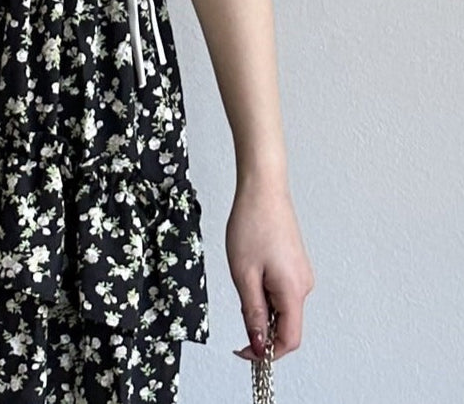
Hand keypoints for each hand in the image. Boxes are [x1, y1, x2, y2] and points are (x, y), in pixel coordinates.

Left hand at [225, 179, 313, 362]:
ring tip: (242, 273)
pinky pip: (281, 290)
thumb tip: (259, 346)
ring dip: (260, 303)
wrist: (263, 189)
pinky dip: (264, 289)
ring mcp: (301, 274)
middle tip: (237, 296)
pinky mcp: (295, 264)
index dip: (266, 353)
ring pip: (281, 306)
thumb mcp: (243, 274)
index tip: (243, 351)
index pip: (289, 340)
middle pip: (285, 324)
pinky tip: (250, 267)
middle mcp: (304, 285)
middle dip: (260, 323)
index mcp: (293, 291)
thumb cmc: (252, 224)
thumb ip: (253, 313)